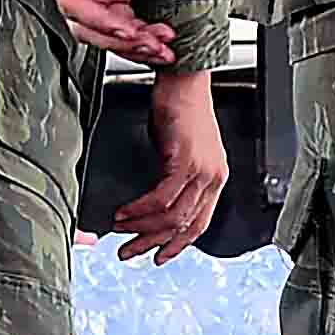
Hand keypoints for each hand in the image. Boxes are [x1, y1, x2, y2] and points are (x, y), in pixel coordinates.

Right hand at [41, 0, 175, 60]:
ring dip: (131, 40)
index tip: (126, 29)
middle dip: (117, 38)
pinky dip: (139, 29)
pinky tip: (159, 35)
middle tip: (151, 45)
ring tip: (162, 47)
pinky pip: (121, 15)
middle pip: (84, 20)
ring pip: (103, 24)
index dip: (97, 18)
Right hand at [111, 69, 228, 262]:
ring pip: (171, 216)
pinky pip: (161, 197)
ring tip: (120, 230)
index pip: (199, 223)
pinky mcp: (185, 160)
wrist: (183, 78)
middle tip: (129, 252)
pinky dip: (139, 209)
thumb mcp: (180, 151)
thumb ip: (173, 178)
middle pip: (183, 225)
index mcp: (215, 177)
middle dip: (152, 243)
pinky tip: (124, 212)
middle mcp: (213, 177)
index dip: (177, 244)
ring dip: (141, 227)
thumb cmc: (179, 107)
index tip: (158, 255)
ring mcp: (202, 170)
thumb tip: (152, 203)